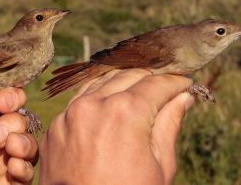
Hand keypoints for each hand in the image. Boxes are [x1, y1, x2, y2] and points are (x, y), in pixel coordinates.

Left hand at [0, 87, 37, 184]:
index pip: (1, 103)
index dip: (11, 99)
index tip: (6, 102)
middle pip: (17, 125)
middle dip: (16, 124)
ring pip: (24, 151)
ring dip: (26, 146)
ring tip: (13, 149)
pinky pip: (18, 180)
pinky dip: (24, 171)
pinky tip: (14, 167)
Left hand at [39, 69, 194, 184]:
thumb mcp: (159, 166)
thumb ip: (170, 124)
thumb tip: (184, 97)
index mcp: (125, 113)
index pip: (157, 84)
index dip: (176, 82)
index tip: (185, 83)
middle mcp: (93, 105)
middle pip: (129, 75)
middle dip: (151, 79)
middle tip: (165, 88)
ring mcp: (69, 114)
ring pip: (101, 82)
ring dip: (123, 84)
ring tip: (139, 94)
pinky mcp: (55, 126)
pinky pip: (79, 101)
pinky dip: (98, 98)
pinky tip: (110, 107)